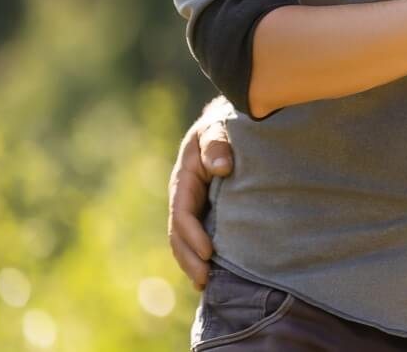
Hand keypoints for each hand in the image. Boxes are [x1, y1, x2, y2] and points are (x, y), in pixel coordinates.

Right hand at [169, 101, 233, 289]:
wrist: (227, 122)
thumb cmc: (223, 124)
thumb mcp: (218, 128)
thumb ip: (218, 144)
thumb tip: (221, 167)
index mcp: (184, 180)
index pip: (182, 214)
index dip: (193, 236)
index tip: (209, 253)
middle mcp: (184, 197)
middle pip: (179, 235)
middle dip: (189, 259)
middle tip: (204, 280)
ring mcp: (193, 205)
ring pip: (185, 240)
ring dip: (192, 262)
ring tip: (205, 284)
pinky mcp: (205, 210)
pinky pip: (198, 236)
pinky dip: (200, 255)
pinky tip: (212, 273)